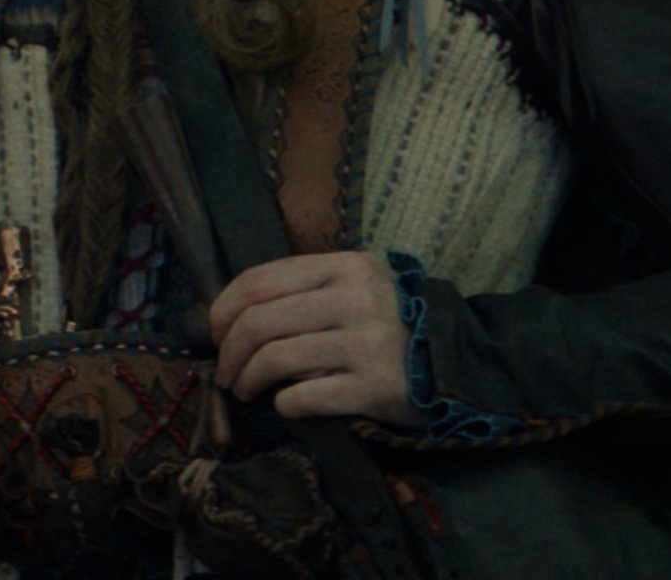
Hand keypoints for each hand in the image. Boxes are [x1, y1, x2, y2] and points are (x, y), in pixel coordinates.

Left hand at [207, 252, 419, 428]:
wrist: (456, 360)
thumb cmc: (390, 323)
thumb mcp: (356, 285)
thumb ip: (305, 290)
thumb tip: (231, 317)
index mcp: (345, 267)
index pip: (261, 280)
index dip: (223, 308)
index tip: (214, 332)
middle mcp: (356, 299)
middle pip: (261, 322)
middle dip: (229, 352)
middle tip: (225, 373)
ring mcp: (367, 343)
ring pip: (276, 359)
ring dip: (247, 380)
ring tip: (245, 391)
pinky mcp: (374, 387)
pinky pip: (304, 397)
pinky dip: (283, 403)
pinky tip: (284, 404)